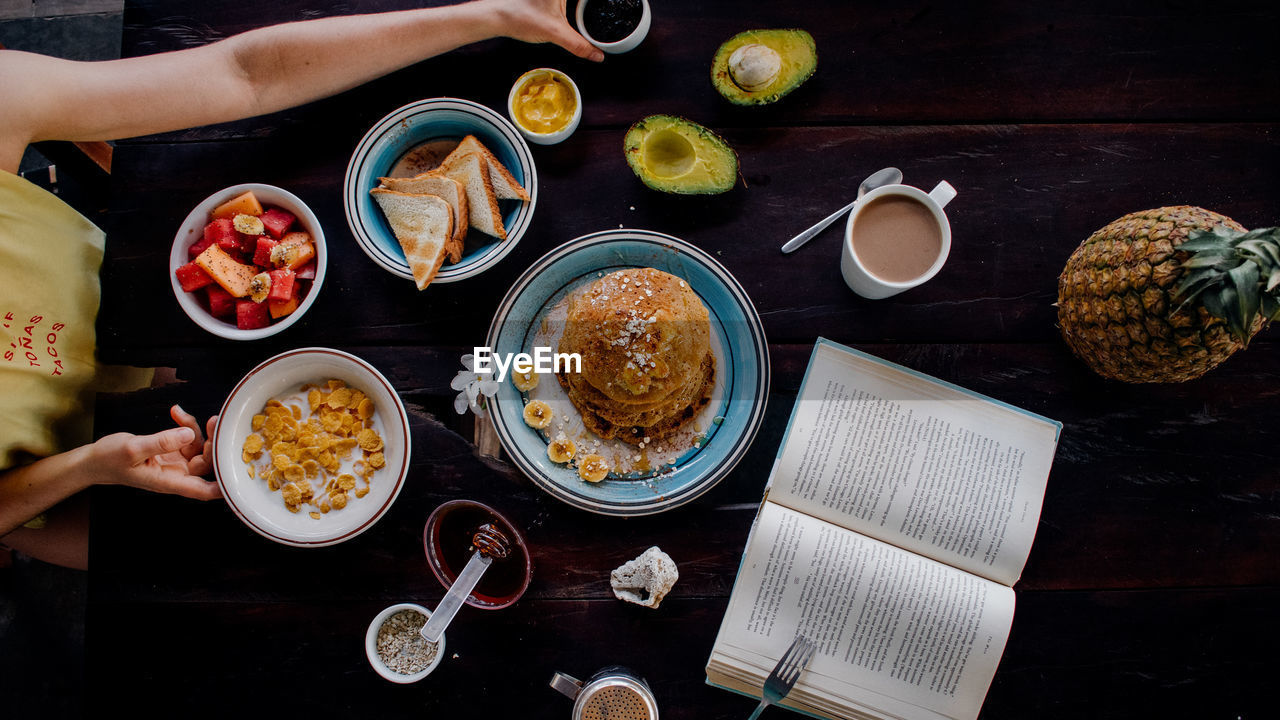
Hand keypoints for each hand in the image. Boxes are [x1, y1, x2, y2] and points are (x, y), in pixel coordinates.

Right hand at [89, 405, 221, 500]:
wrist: (95, 460)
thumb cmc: (110, 460)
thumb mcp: (133, 449)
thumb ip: (161, 442)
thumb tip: (188, 434)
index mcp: (170, 482)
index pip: (204, 491)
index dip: (225, 487)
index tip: (241, 475)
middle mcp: (177, 475)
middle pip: (208, 462)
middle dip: (213, 441)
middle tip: (213, 420)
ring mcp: (176, 463)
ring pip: (199, 446)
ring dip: (195, 428)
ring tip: (181, 414)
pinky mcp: (172, 451)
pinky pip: (187, 438)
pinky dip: (184, 424)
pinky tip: (175, 412)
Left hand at [481, 0, 604, 61]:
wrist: (498, 16)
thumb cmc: (520, 17)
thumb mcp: (555, 33)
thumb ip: (578, 45)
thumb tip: (597, 56)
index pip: (589, 0)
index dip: (606, 2)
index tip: (619, 4)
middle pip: (585, 1)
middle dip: (595, 6)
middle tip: (613, 9)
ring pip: (578, 2)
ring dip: (587, 7)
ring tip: (603, 9)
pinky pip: (570, 2)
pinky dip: (578, 6)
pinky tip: (585, 11)